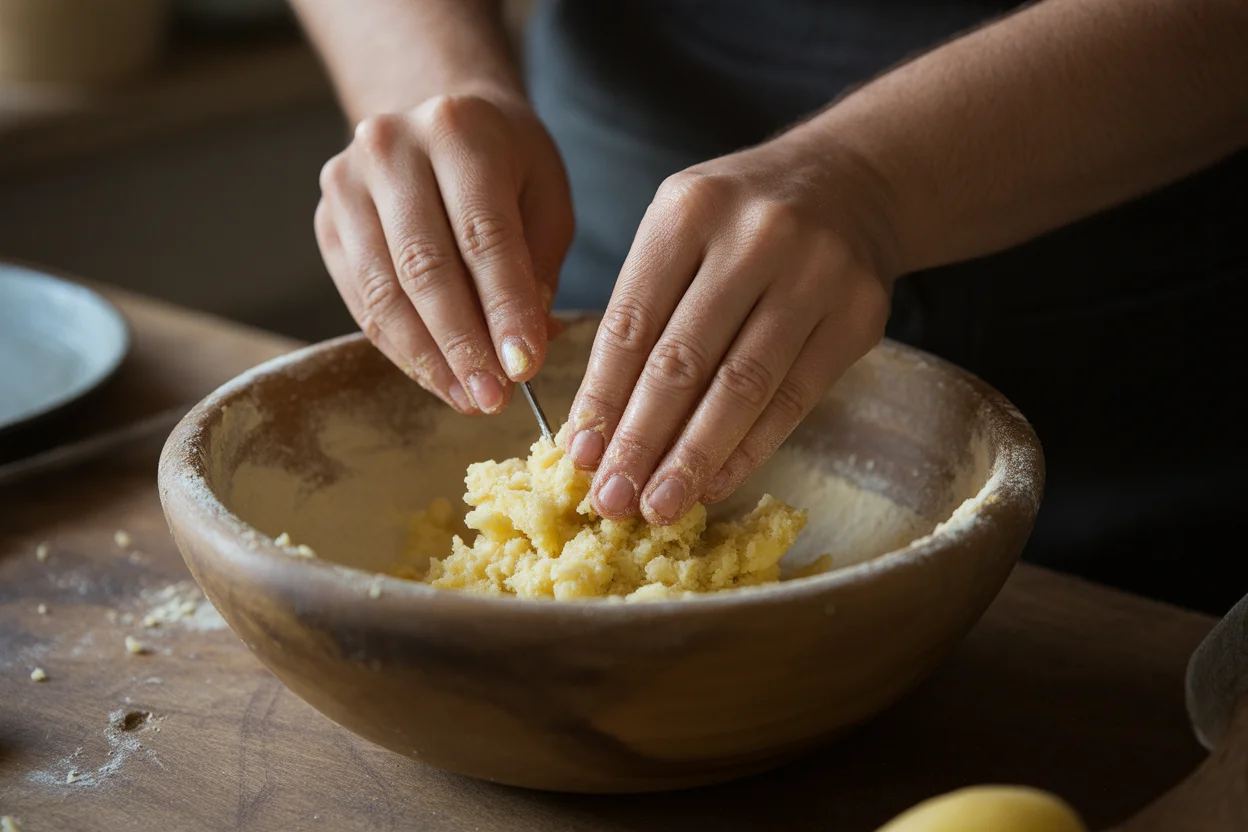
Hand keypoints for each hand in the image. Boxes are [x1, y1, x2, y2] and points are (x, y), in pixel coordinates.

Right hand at [315, 93, 573, 413]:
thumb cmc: (506, 164)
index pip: (483, 235)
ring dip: (428, 359)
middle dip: (462, 345)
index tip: (525, 368)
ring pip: (384, 293)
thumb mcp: (545, 198)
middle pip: (424, 268)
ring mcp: (346, 184)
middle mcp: (390, 148)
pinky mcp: (326, 222)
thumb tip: (523, 351)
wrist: (439, 118)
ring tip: (468, 401)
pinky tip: (437, 378)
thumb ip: (538, 269)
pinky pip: (363, 303)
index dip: (503, 308)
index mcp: (457, 130)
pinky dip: (402, 349)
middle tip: (493, 400)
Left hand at [566, 136, 895, 522]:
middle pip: (683, 360)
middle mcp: (753, 237)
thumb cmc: (740, 221)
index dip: (603, 398)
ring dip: (693, 459)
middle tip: (610, 501)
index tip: (579, 457)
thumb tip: (595, 427)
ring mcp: (813, 274)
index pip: (632, 323)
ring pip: (741, 387)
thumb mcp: (680, 233)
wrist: (852, 183)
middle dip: (640, 440)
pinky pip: (794, 399)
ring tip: (657, 507)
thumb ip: (640, 313)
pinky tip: (715, 483)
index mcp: (688, 210)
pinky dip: (750, 449)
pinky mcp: (858, 315)